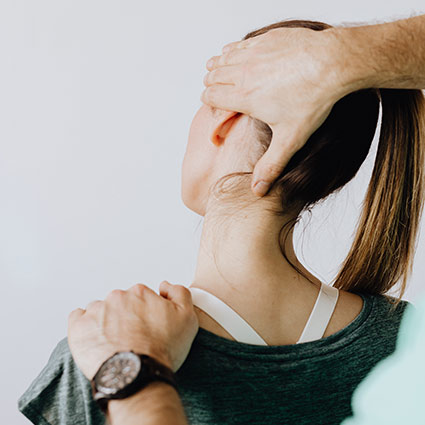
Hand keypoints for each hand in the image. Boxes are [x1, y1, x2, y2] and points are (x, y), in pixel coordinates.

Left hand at [68, 281, 198, 379]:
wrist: (138, 376)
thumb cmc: (162, 350)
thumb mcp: (187, 317)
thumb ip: (179, 292)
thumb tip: (164, 285)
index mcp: (140, 292)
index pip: (140, 297)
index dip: (145, 313)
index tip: (146, 328)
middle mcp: (117, 297)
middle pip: (120, 303)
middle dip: (124, 317)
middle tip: (132, 338)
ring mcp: (96, 311)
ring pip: (100, 311)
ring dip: (105, 322)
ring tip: (113, 343)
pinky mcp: (78, 327)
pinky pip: (78, 318)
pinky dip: (85, 325)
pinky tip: (94, 338)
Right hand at [202, 27, 357, 196]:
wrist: (334, 63)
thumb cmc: (313, 99)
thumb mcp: (291, 139)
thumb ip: (271, 165)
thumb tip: (257, 190)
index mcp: (245, 97)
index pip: (211, 96)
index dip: (208, 101)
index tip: (213, 105)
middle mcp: (244, 72)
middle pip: (213, 75)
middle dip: (211, 84)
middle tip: (216, 90)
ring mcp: (255, 53)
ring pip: (222, 57)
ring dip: (218, 65)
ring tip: (220, 72)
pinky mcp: (267, 39)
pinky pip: (240, 43)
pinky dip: (234, 50)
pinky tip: (240, 55)